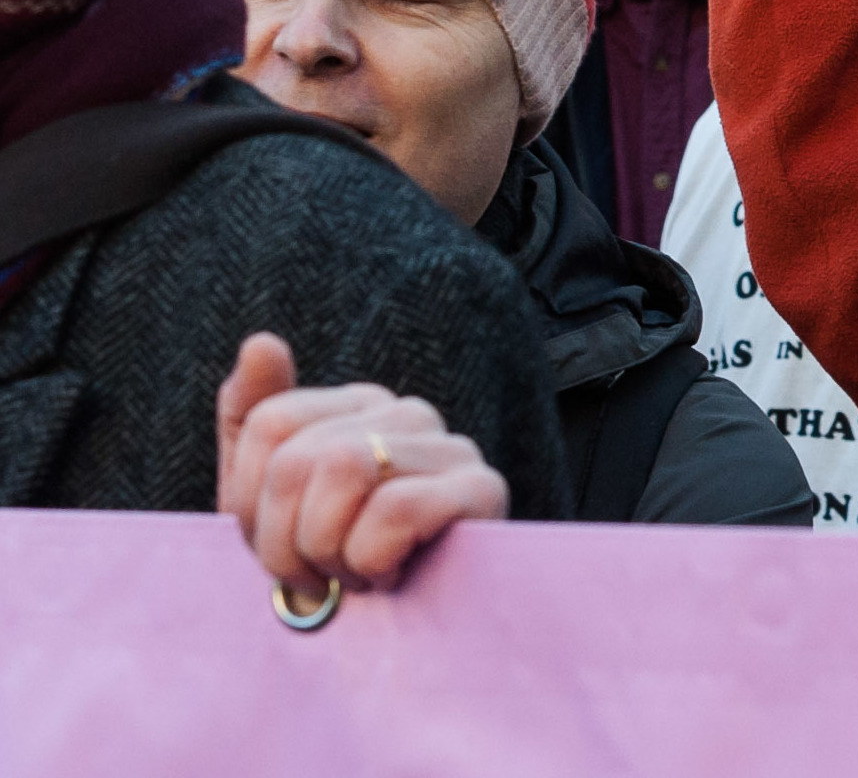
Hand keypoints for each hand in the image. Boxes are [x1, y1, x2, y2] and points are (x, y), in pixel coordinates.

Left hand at [216, 333, 508, 596]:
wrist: (404, 643)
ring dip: (327, 550)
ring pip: (344, 468)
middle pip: (298, 455)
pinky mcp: (483, 490)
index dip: (247, 502)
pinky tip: (388, 577)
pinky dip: (371, 560)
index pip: (268, 423)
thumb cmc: (333, 567)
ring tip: (349, 575)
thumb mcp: (268, 502)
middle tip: (313, 577)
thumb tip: (262, 341)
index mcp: (357, 406)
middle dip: (283, 541)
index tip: (276, 543)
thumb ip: (253, 419)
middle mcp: (408, 412)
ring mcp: (451, 447)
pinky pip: (397, 508)